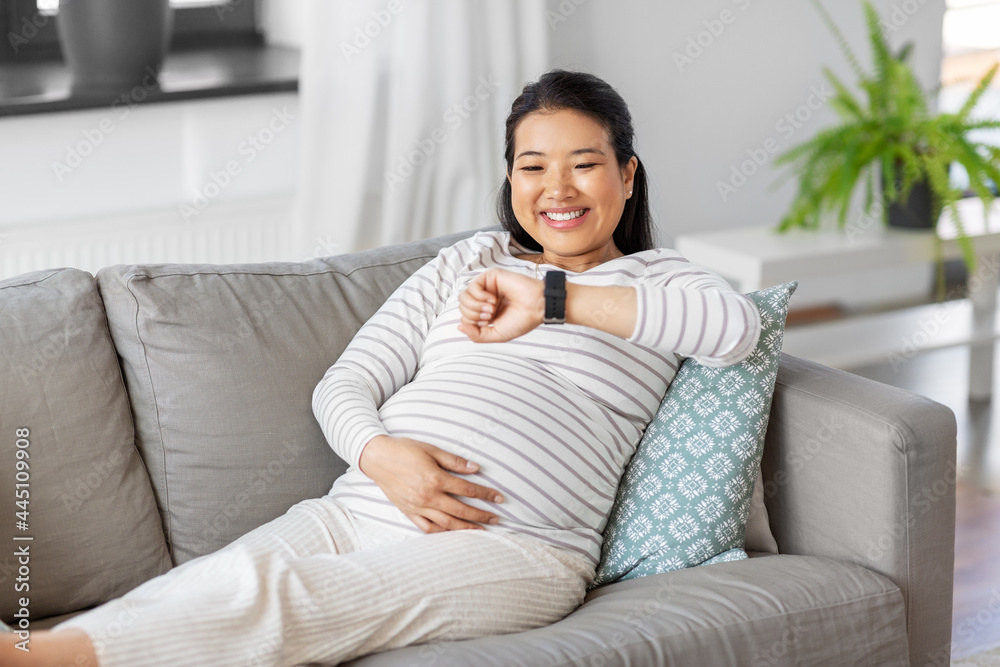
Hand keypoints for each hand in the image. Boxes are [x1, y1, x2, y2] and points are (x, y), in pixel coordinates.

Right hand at [358, 435, 503, 531]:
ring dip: (466, 528)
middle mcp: (428, 496)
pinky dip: (442, 532)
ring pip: (446, 523)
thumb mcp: (431, 450)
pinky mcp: (408, 512)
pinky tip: (453, 532)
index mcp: (435, 479)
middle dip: (481, 515)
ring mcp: (417, 507)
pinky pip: (427, 528)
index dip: (486, 494)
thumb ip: (454, 461)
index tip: (500, 498)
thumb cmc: (404, 450)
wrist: (377, 458)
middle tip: (497, 519)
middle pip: (461, 510)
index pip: (467, 489)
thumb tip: (476, 467)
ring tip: (481, 530)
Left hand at [457, 268, 544, 342]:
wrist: (536, 308)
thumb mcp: (496, 335)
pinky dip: (479, 295)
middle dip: (474, 315)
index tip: (489, 322)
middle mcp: (484, 300)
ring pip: (463, 296)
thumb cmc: (521, 321)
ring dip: (475, 306)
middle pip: (462, 307)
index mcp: (485, 313)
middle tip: (491, 315)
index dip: (473, 323)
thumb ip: (476, 335)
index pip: (465, 317)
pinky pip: (472, 286)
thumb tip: (459, 327)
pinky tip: (493, 299)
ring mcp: (486, 287)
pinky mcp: (490, 277)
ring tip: (492, 307)